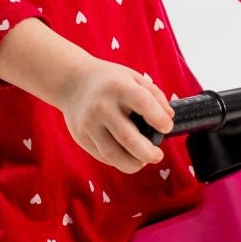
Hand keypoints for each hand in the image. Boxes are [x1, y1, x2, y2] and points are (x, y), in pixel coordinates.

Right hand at [57, 60, 175, 172]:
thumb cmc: (109, 81)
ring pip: (113, 154)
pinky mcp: (81, 137)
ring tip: (143, 161)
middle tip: (158, 155)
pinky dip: (118, 160)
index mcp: (118, 87)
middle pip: (128, 137)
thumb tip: (169, 118)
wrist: (71, 81)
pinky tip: (126, 155)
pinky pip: (103, 156)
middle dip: (148, 153)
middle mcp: (102, 106)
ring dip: (133, 163)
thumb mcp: (133, 77)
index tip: (167, 127)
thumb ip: (154, 95)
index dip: (159, 119)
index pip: (143, 104)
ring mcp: (89, 124)